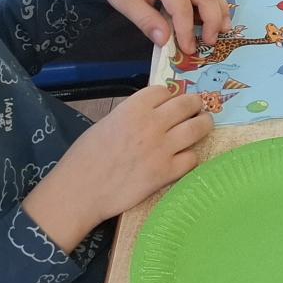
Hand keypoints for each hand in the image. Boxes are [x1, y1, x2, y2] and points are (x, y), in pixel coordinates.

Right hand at [24, 84, 215, 251]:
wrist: (79, 192)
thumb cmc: (84, 157)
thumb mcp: (107, 123)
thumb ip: (132, 115)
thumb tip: (152, 113)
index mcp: (133, 108)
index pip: (164, 90)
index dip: (169, 96)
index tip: (170, 102)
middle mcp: (152, 124)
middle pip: (188, 104)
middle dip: (194, 104)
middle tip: (196, 109)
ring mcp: (162, 148)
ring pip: (198, 127)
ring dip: (203, 124)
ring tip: (202, 126)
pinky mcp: (166, 173)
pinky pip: (193, 158)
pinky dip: (190, 157)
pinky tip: (184, 159)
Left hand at [89, 0, 228, 52]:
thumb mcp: (127, 4)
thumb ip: (148, 22)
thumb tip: (165, 42)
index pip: (183, 8)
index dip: (187, 32)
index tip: (188, 50)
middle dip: (213, 21)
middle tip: (211, 42)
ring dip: (220, 11)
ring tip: (223, 31)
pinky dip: (214, 2)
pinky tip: (215, 16)